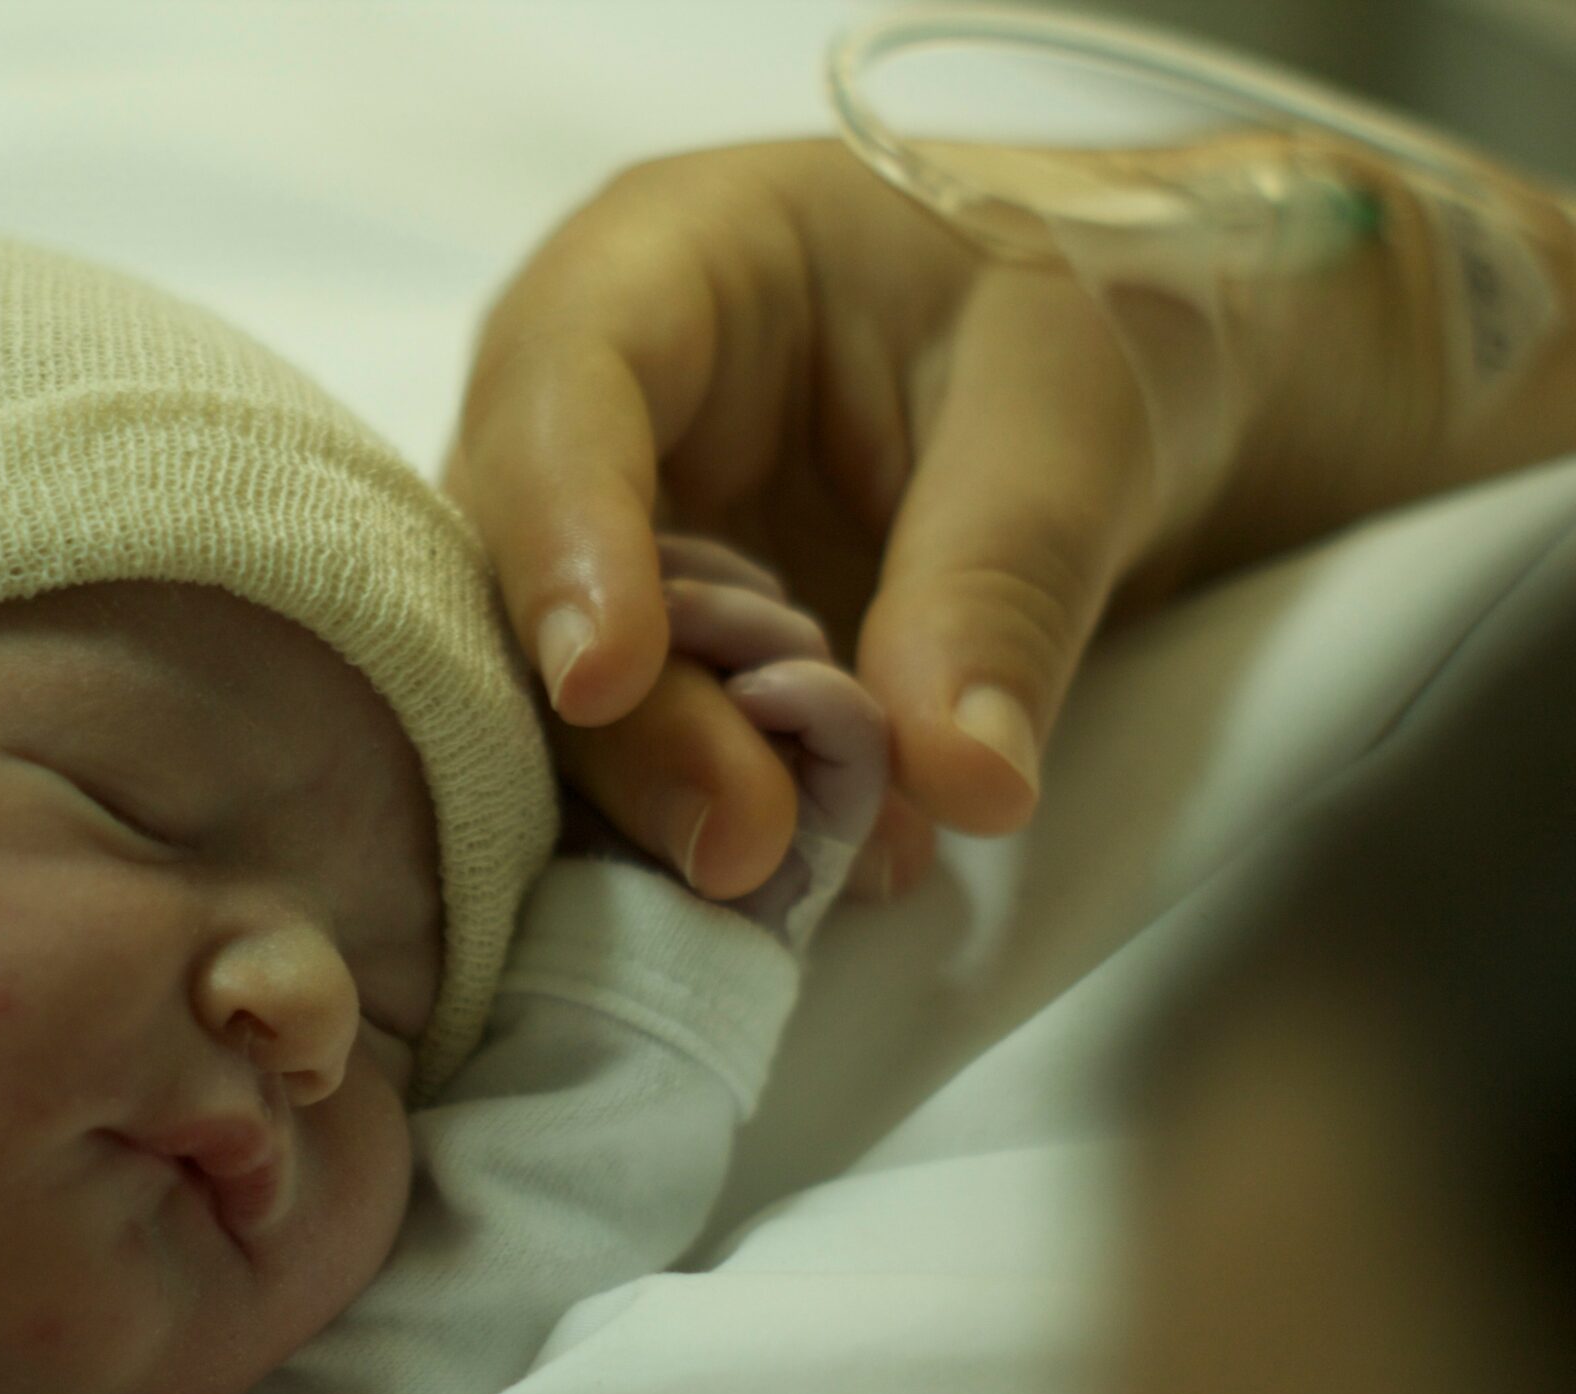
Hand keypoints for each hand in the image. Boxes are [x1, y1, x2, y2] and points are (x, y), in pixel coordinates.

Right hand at [449, 135, 1569, 898]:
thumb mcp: (1067, 413)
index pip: (560, 388)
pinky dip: (725, 819)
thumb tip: (963, 781)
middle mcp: (587, 413)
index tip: (601, 681)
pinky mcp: (657, 653)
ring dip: (668, 796)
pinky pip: (645, 752)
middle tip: (739, 843)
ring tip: (796, 878)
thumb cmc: (1078, 306)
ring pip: (560, 687)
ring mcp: (608, 542)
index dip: (559, 536)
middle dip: (625, 726)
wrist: (1118, 356)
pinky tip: (827, 872)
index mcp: (661, 269)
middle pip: (520, 573)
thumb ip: (1000, 581)